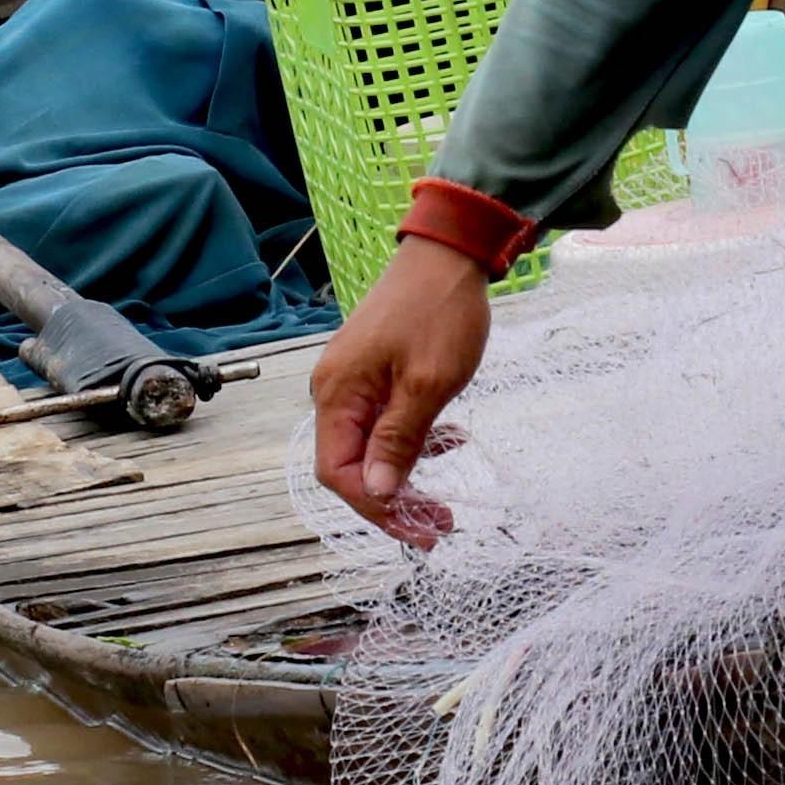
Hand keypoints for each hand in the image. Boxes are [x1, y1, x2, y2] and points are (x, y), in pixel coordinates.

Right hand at [312, 236, 495, 547]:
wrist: (449, 254)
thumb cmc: (439, 311)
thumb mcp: (428, 383)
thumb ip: (399, 441)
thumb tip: (376, 492)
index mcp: (337, 394)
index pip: (338, 473)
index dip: (375, 508)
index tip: (419, 529)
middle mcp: (335, 391)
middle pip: (351, 467)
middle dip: (394, 500)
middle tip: (440, 523)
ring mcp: (354, 382)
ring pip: (371, 449)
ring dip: (407, 476)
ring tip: (447, 497)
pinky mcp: (374, 374)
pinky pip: (384, 425)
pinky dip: (414, 443)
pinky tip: (449, 441)